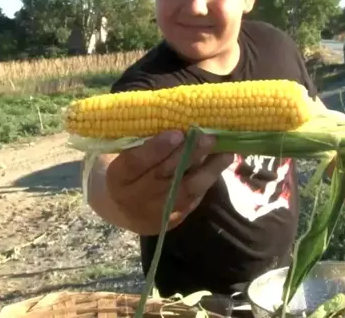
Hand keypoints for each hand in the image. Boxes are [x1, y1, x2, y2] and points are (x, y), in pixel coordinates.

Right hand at [106, 130, 233, 234]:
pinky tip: (220, 166)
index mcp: (118, 176)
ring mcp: (155, 212)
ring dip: (208, 170)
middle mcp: (135, 197)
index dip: (156, 148)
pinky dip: (208, 182)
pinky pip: (193, 199)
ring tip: (226, 153)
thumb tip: (183, 125)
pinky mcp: (173, 220)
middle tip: (209, 138)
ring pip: (184, 190)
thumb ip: (149, 143)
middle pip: (163, 175)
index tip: (178, 133)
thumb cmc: (130, 171)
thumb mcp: (130, 154)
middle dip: (189, 155)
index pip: (135, 162)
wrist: (126, 209)